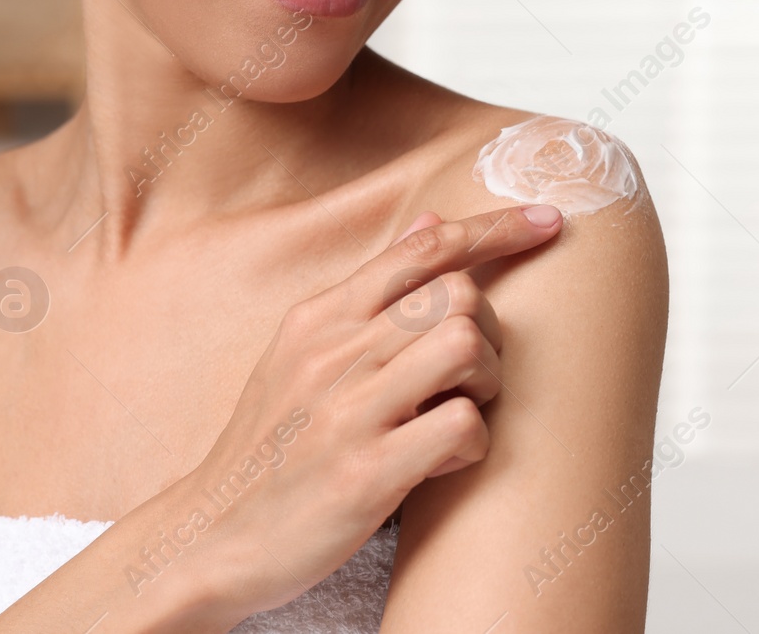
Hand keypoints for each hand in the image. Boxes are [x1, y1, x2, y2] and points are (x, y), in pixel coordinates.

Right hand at [174, 204, 563, 618]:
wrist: (210, 537)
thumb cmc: (274, 445)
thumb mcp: (302, 353)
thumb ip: (370, 292)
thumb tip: (431, 222)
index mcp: (320, 318)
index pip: (422, 249)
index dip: (495, 228)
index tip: (548, 222)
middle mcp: (333, 353)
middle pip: (458, 294)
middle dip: (491, 332)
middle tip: (474, 377)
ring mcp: (348, 412)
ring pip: (465, 346)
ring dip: (487, 383)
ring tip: (460, 413)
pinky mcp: (365, 474)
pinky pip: (459, 424)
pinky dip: (472, 443)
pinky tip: (442, 461)